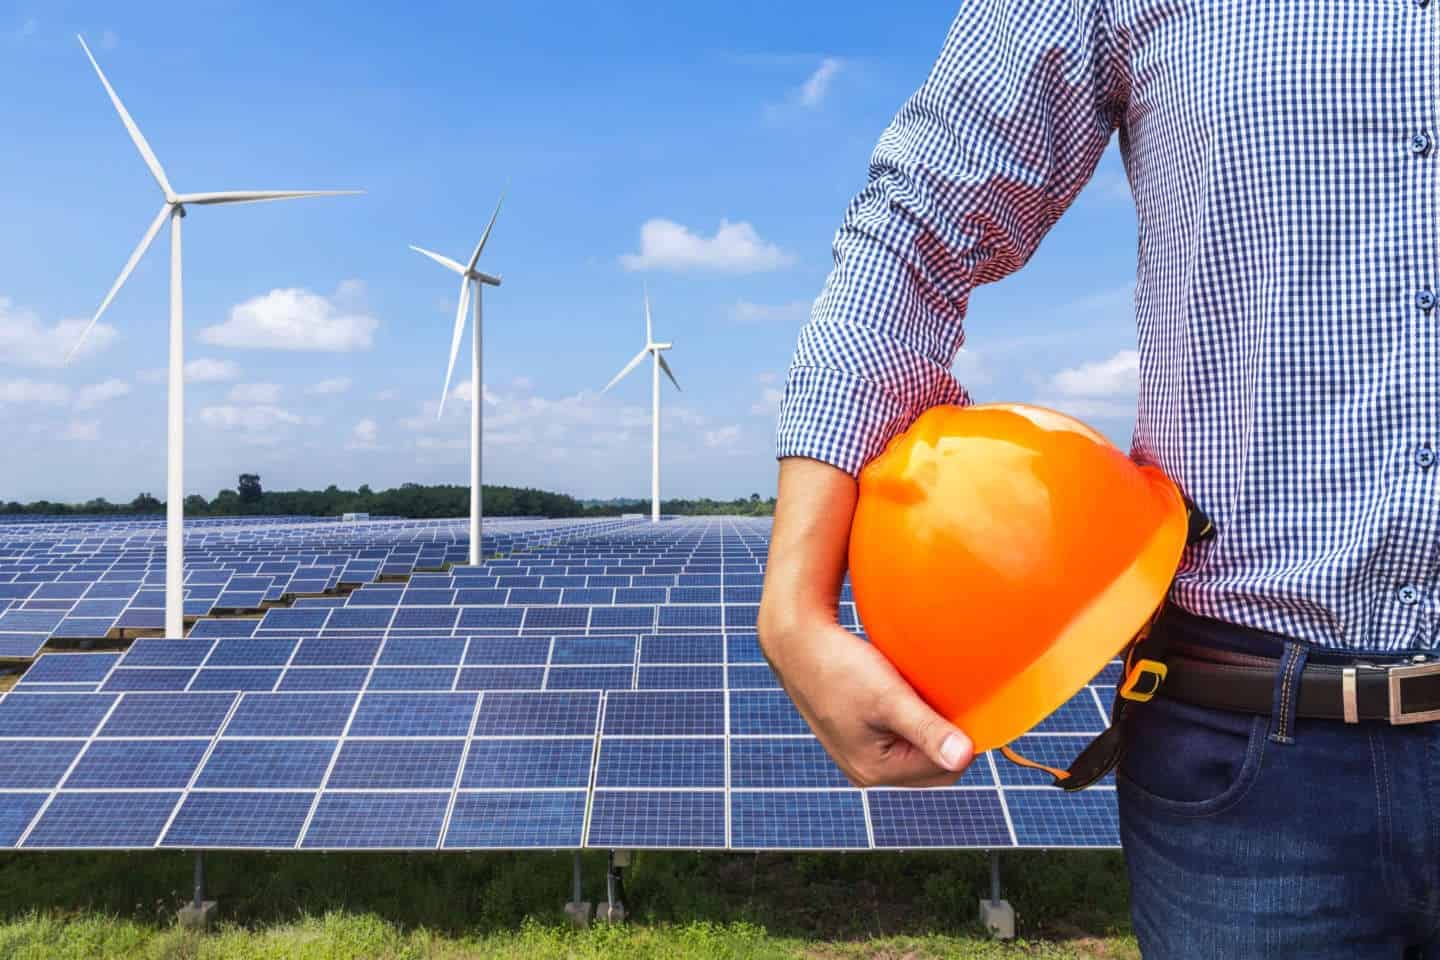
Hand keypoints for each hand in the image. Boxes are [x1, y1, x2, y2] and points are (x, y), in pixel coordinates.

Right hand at [762, 613, 973, 787]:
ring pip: (916, 750)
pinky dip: (910, 719)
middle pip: (933, 766)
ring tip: (927, 694)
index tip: (970, 704)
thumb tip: (964, 757)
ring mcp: (859, 755)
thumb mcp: (888, 698)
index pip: (946, 769)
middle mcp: (867, 771)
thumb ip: (927, 729)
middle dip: (947, 736)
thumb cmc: (838, 667)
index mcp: (875, 770)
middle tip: (949, 698)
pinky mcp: (856, 736)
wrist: (797, 643)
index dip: (964, 739)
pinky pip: (899, 737)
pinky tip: (908, 693)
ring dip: (930, 726)